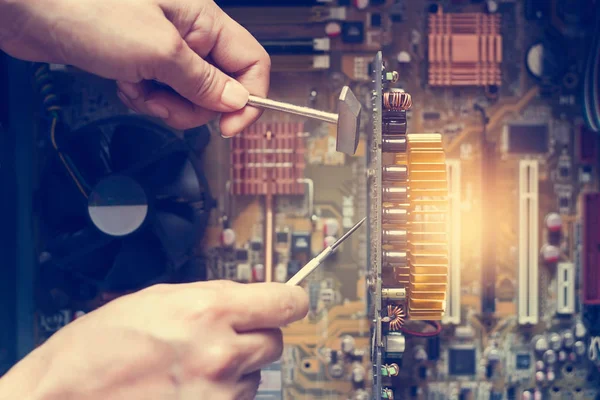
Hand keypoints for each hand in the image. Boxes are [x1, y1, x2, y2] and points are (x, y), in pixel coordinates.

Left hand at [0, 0, 269, 134]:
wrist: (27, 5)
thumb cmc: (85, 8)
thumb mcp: (157, 51)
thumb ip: (203, 81)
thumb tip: (238, 101)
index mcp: (205, 20)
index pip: (252, 63)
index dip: (247, 98)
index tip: (229, 127)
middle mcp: (190, 33)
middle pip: (220, 86)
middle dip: (193, 106)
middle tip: (163, 104)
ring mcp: (164, 48)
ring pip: (188, 95)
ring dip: (164, 103)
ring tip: (137, 88)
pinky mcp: (141, 60)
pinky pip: (160, 93)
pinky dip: (144, 97)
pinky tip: (123, 83)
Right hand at [0, 281, 307, 399]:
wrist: (64, 397)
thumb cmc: (100, 345)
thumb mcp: (159, 298)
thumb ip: (213, 297)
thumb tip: (250, 299)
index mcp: (209, 311)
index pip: (285, 303)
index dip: (290, 301)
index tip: (289, 302)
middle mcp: (221, 354)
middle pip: (275, 341)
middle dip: (256, 335)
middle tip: (225, 336)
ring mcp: (218, 394)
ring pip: (256, 375)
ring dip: (236, 368)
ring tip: (194, 365)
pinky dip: (223, 393)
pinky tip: (190, 386)